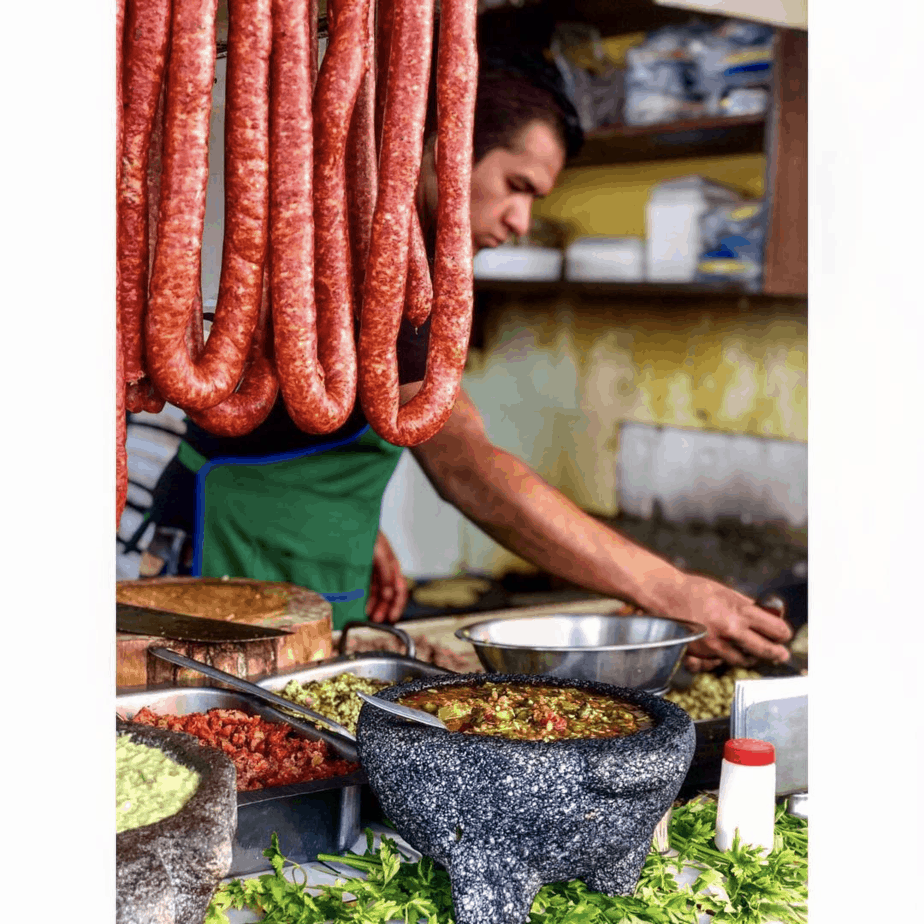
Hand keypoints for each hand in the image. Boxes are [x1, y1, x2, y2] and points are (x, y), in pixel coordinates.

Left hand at [366, 530, 408, 623]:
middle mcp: (384, 570)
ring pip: (377, 593)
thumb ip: (386, 574)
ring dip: (375, 606)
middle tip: (377, 620)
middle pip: (389, 594)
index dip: (397, 604)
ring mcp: (372, 571)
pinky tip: (362, 606)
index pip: (400, 588)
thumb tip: (389, 595)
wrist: (347, 524)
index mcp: (392, 564)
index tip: (392, 616)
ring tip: (369, 616)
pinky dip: (365, 599)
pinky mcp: (361, 572)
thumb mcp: (380, 552)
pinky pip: (366, 589)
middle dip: (385, 608)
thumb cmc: (366, 534)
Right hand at [660, 574, 792, 671]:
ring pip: (746, 660)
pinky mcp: (702, 653)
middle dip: (777, 653)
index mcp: (738, 610)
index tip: (783, 634)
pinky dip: (728, 658)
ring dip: (752, 657)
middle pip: (765, 649)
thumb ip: (746, 604)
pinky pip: (723, 662)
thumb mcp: (724, 591)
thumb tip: (766, 613)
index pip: (775, 629)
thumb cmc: (693, 589)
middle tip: (781, 654)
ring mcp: (716, 644)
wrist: (663, 595)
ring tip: (754, 653)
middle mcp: (730, 629)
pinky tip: (729, 651)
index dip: (783, 633)